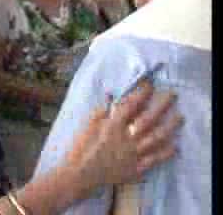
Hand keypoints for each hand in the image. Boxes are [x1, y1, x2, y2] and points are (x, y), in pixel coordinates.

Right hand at [67, 79, 181, 189]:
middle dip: (163, 105)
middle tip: (173, 95)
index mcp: (113, 125)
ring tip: (180, 117)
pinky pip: (156, 159)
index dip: (143, 93)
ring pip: (157, 138)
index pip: (132, 105)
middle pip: (149, 119)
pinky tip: (176, 146)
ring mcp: (134, 154)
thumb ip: (101, 110)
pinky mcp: (136, 169)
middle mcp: (127, 138)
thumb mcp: (88, 125)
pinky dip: (167, 153)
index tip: (151, 84)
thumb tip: (111, 95)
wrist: (80, 174)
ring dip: (171, 127)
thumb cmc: (82, 148)